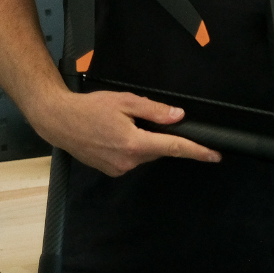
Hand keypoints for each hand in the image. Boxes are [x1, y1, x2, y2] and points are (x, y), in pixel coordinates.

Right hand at [30, 89, 221, 176]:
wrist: (59, 121)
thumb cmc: (90, 109)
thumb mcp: (126, 102)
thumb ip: (155, 111)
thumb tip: (179, 116)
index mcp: (135, 144)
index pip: (174, 148)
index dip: (197, 151)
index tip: (215, 156)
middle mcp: (128, 161)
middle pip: (159, 149)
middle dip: (159, 134)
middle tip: (139, 117)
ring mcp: (118, 168)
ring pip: (145, 153)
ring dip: (143, 139)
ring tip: (121, 123)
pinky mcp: (111, 170)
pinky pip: (132, 158)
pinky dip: (132, 146)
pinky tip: (116, 133)